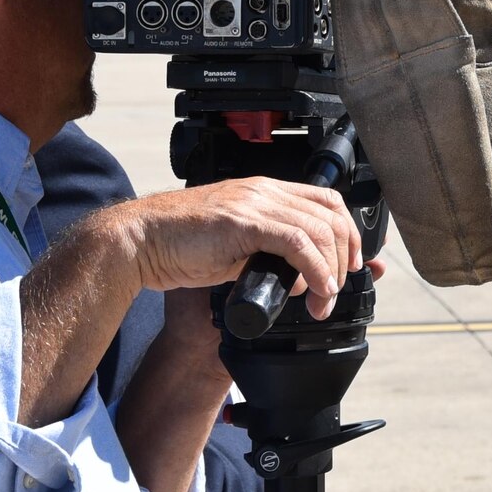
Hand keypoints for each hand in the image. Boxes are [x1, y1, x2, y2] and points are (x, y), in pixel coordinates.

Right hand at [115, 177, 362, 318]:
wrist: (139, 241)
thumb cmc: (180, 245)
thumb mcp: (236, 244)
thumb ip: (267, 251)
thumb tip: (300, 276)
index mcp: (265, 191)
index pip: (326, 201)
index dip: (348, 233)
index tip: (351, 264)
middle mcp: (264, 192)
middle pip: (331, 216)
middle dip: (345, 257)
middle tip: (336, 289)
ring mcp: (254, 204)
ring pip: (319, 230)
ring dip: (330, 271)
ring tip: (322, 299)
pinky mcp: (243, 222)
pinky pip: (297, 242)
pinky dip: (314, 269)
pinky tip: (312, 290)